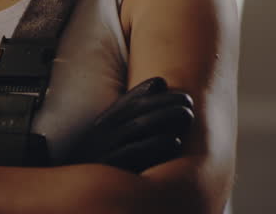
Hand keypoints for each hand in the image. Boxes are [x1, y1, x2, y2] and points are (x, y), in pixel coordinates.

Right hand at [68, 76, 193, 172]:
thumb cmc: (108, 165)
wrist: (87, 192)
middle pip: (135, 111)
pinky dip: (155, 144)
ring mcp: (106, 151)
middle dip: (163, 102)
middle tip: (187, 101)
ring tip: (188, 114)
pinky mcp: (113, 169)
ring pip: (137, 128)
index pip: (126, 102)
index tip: (164, 83)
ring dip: (165, 118)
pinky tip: (176, 141)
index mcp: (103, 126)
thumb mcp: (115, 137)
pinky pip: (134, 153)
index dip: (144, 90)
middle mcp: (102, 135)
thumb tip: (160, 82)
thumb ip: (135, 113)